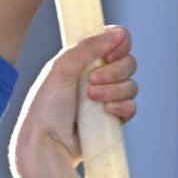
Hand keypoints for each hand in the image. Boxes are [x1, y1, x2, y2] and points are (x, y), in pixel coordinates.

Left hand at [10, 25, 139, 171]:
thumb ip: (88, 47)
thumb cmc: (46, 108)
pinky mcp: (111, 119)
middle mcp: (96, 76)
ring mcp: (105, 99)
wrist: (46, 144)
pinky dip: (122, 107)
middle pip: (128, 63)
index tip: (111, 53)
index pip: (115, 42)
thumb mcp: (61, 68)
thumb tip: (119, 33)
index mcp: (83, 60)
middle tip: (92, 81)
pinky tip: (107, 112)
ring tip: (92, 99)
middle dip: (115, 71)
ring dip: (115, 91)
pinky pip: (131, 107)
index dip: (119, 44)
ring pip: (131, 85)